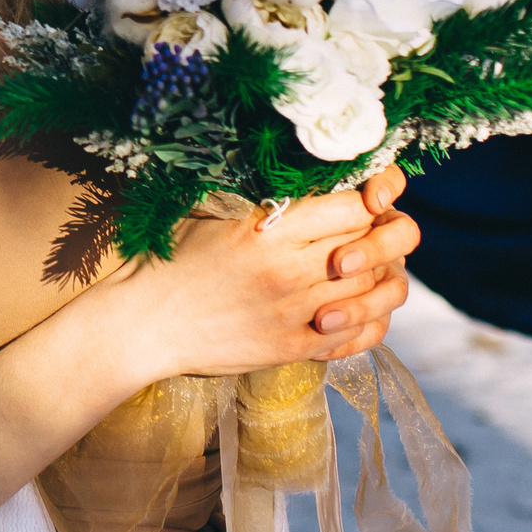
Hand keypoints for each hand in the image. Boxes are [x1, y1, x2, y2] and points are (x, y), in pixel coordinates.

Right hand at [92, 178, 416, 380]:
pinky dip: (374, 319)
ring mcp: (297, 314)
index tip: (374, 191)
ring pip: (375, 291)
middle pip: (373, 245)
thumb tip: (310, 182)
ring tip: (374, 266)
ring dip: (385, 275)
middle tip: (380, 225)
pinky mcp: (296, 349)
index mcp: (269, 231)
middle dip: (387, 231)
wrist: (144, 325)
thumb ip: (264, 202)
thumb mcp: (213, 215)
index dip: (374, 193)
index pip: (353, 206)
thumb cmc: (170, 262)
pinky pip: (360, 335)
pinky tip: (365, 307)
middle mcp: (291, 272)